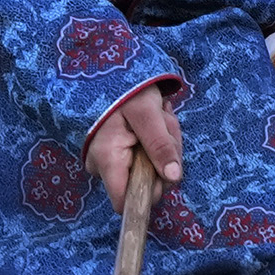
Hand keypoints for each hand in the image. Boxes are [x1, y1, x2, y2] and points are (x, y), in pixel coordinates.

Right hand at [83, 81, 183, 202]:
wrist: (113, 73)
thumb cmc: (128, 90)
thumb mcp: (148, 114)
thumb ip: (160, 146)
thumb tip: (173, 178)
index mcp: (106, 159)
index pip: (125, 202)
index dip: (150, 191)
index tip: (162, 166)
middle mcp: (101, 166)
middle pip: (144, 185)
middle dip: (163, 159)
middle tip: (164, 129)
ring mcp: (107, 162)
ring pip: (148, 172)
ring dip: (163, 148)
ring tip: (158, 120)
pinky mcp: (115, 156)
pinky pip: (143, 161)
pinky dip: (156, 144)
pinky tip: (153, 124)